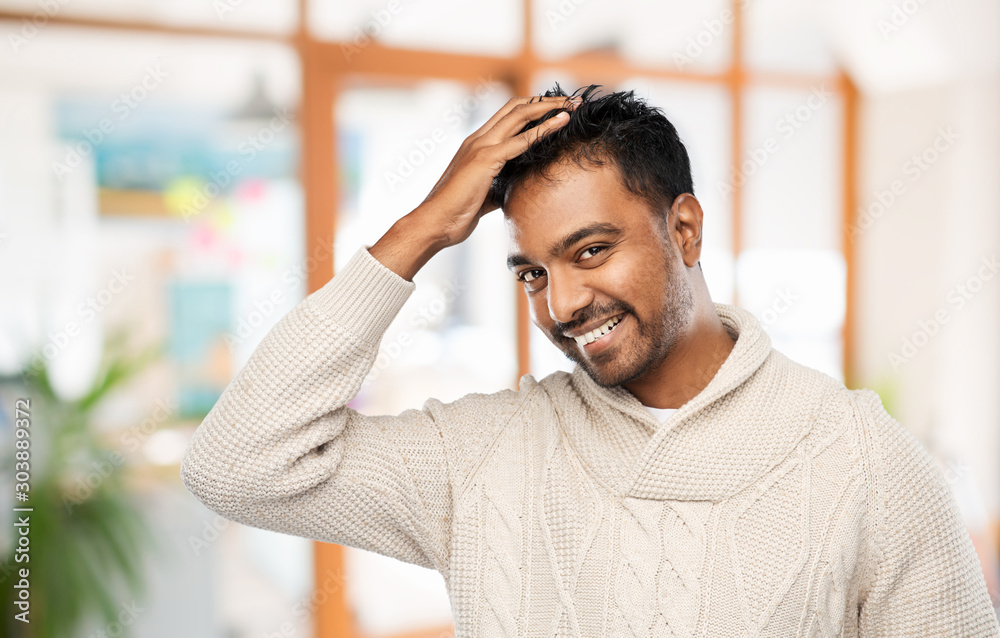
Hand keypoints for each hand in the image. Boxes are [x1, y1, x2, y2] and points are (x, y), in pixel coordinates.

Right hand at [414, 95, 579, 248]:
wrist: (434, 223)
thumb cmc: (456, 213)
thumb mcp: (484, 194)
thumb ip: (500, 185)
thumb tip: (516, 188)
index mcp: (476, 144)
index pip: (508, 116)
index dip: (533, 109)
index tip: (557, 109)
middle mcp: (478, 139)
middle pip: (516, 107)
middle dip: (546, 101)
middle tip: (572, 101)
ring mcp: (481, 147)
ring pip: (519, 115)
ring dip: (549, 108)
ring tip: (573, 105)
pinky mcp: (485, 160)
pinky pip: (520, 141)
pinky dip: (543, 129)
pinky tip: (561, 123)